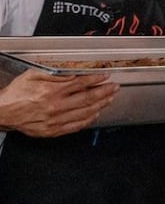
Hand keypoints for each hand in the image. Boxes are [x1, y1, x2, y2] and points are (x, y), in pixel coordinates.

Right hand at [0, 69, 118, 136]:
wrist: (2, 112)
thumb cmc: (16, 93)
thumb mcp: (33, 75)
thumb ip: (55, 73)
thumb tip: (73, 72)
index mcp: (51, 91)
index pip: (81, 83)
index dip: (96, 79)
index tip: (105, 76)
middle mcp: (56, 106)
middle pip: (87, 98)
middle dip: (104, 92)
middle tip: (114, 88)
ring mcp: (56, 120)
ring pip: (85, 112)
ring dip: (101, 105)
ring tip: (109, 99)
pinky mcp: (53, 130)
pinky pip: (76, 126)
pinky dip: (88, 120)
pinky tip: (95, 114)